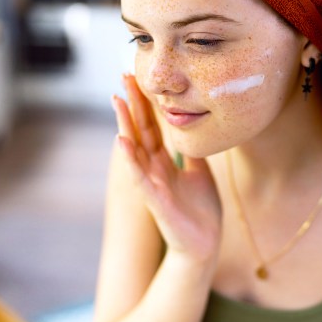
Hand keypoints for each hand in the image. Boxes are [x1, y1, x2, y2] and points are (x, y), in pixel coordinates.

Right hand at [112, 74, 221, 262]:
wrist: (204, 245)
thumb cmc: (201, 211)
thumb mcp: (200, 173)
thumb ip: (193, 153)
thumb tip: (195, 129)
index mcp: (165, 162)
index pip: (153, 127)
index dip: (146, 103)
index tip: (139, 78)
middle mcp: (155, 169)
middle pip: (141, 130)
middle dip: (133, 104)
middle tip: (124, 75)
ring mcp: (153, 184)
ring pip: (136, 149)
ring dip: (125, 124)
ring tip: (117, 100)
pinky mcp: (156, 201)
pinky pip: (141, 177)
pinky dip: (131, 159)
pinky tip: (122, 140)